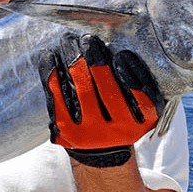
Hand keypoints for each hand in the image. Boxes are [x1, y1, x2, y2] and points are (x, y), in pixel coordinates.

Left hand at [39, 34, 163, 167]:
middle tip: (87, 38)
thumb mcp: (138, 106)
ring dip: (73, 59)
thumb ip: (134, 82)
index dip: (130, 69)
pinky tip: (49, 56)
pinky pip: (57, 97)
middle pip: (107, 87)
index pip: (139, 91)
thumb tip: (115, 46)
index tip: (121, 52)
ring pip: (81, 89)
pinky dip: (51, 73)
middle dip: (95, 57)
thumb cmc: (120, 117)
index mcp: (143, 121)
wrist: (101, 153)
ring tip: (69, 41)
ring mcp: (92, 133)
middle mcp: (120, 130)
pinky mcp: (67, 132)